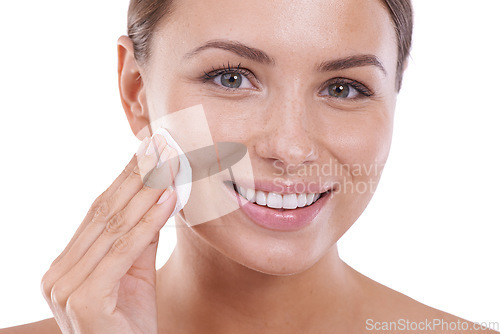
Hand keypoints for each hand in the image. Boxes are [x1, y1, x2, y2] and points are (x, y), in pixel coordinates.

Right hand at [41, 133, 178, 333]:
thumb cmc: (131, 324)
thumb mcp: (137, 274)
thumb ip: (140, 238)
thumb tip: (158, 195)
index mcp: (65, 265)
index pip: (99, 211)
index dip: (125, 178)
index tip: (147, 149)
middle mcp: (58, 274)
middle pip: (105, 213)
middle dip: (137, 175)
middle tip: (160, 143)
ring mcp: (65, 288)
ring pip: (115, 227)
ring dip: (147, 190)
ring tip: (170, 162)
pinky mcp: (84, 300)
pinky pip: (124, 250)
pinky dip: (149, 222)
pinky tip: (169, 197)